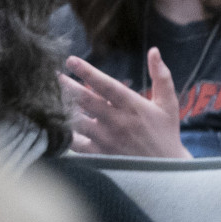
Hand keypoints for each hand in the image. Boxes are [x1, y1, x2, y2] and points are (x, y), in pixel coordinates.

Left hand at [62, 51, 190, 158]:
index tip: (70, 60)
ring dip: (63, 107)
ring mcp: (106, 139)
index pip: (105, 85)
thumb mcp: (168, 103)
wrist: (165, 170)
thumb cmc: (166, 133)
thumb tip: (154, 51)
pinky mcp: (100, 154)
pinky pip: (75, 143)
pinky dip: (65, 133)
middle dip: (67, 85)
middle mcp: (117, 121)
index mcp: (132, 106)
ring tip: (52, 97)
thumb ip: (161, 76)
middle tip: (55, 76)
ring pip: (76, 120)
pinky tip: (56, 123)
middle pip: (85, 100)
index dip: (86, 71)